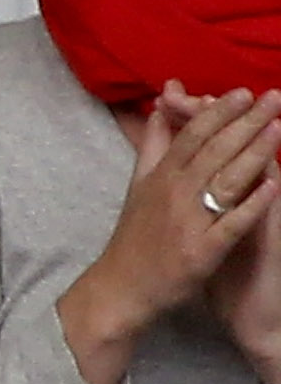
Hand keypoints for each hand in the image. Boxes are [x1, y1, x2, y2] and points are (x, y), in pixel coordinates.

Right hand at [56, 83, 280, 383]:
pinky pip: (231, 224)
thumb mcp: (137, 187)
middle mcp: (173, 195)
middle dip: (245, 122)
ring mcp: (188, 224)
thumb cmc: (134, 239)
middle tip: (273, 97)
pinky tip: (275, 186)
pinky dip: (253, 204)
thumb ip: (152, 147)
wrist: (119, 291)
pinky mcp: (201, 252)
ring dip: (253, 153)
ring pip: (225, 181)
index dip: (217, 112)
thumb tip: (159, 110)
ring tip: (278, 128)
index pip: (191, 136)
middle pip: (213, 151)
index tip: (243, 93)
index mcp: (159, 178)